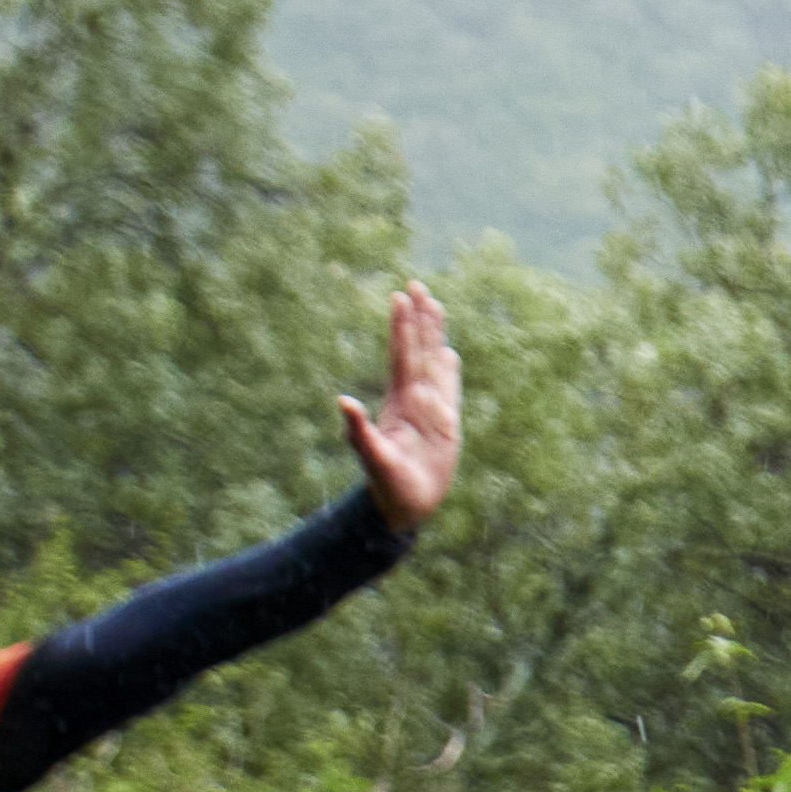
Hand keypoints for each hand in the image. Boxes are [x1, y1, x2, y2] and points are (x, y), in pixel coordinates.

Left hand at [339, 283, 460, 529]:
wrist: (402, 506)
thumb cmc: (387, 486)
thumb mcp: (373, 458)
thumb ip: (359, 430)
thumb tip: (341, 401)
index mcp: (399, 402)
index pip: (402, 356)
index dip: (403, 327)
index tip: (401, 296)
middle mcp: (413, 399)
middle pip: (417, 350)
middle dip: (419, 319)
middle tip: (415, 285)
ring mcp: (428, 409)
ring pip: (433, 364)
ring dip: (434, 335)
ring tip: (434, 306)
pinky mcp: (442, 424)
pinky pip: (448, 390)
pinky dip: (448, 369)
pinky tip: (447, 352)